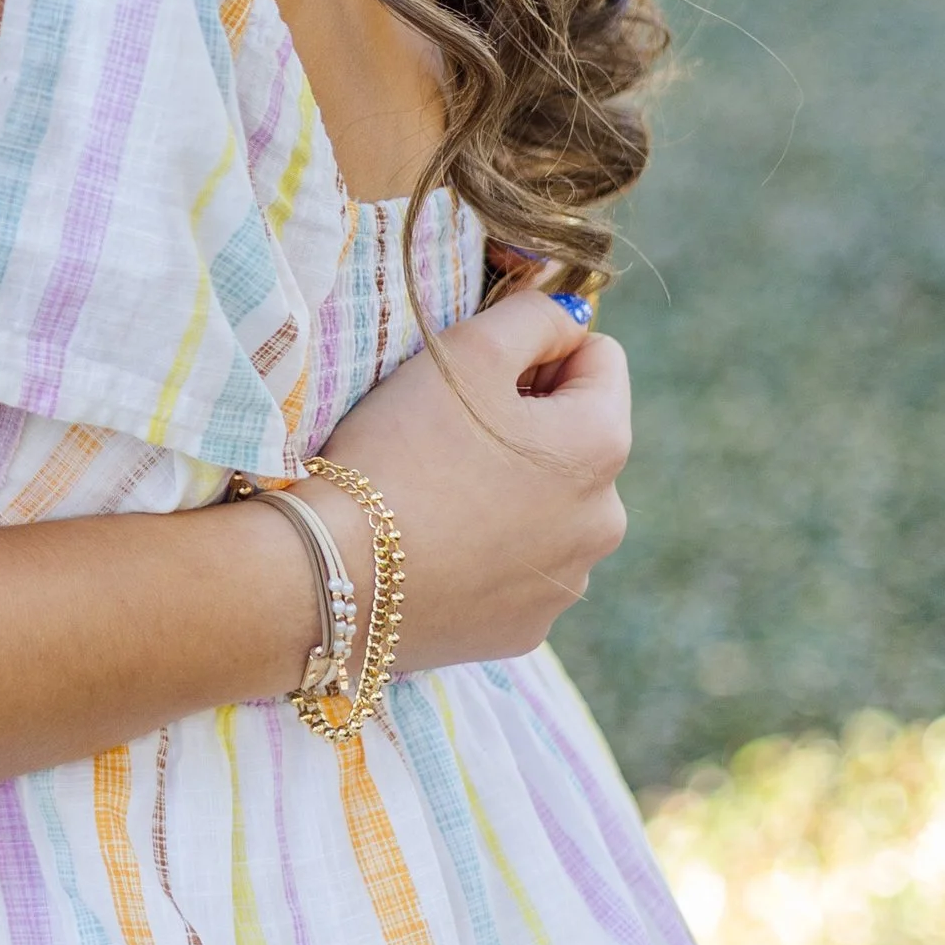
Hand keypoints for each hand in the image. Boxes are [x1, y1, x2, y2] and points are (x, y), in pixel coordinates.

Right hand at [318, 284, 630, 677]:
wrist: (338, 573)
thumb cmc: (402, 447)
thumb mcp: (467, 349)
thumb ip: (535, 316)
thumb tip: (572, 320)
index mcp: (603, 446)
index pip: (600, 362)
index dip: (538, 353)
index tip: (480, 376)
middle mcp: (606, 521)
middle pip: (577, 442)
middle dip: (527, 427)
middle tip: (448, 434)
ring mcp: (568, 583)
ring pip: (550, 508)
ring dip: (510, 490)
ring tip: (435, 493)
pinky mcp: (525, 628)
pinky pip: (519, 569)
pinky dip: (487, 551)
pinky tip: (434, 545)